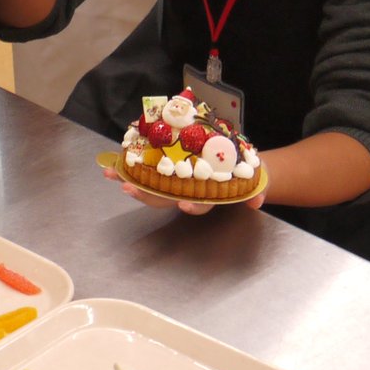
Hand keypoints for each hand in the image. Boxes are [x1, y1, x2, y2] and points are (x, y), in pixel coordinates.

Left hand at [102, 163, 264, 213]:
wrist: (240, 167)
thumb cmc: (244, 175)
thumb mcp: (254, 183)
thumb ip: (255, 192)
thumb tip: (256, 201)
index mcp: (208, 196)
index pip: (199, 204)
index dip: (191, 206)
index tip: (183, 204)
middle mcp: (188, 192)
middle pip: (165, 198)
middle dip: (146, 195)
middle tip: (128, 188)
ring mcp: (176, 182)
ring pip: (151, 187)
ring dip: (131, 180)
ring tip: (112, 175)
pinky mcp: (168, 168)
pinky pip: (147, 170)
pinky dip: (131, 166)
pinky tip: (114, 162)